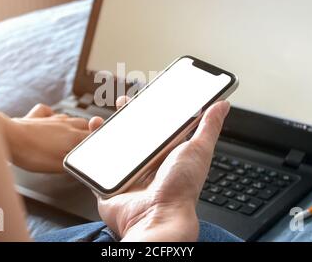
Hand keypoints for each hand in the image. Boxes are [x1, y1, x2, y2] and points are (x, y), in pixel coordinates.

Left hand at [0, 104, 90, 172]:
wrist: (9, 138)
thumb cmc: (32, 153)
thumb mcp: (59, 165)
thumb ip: (76, 163)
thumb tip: (88, 162)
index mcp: (74, 136)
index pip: (94, 135)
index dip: (98, 140)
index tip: (100, 145)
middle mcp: (66, 124)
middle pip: (84, 124)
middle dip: (88, 132)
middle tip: (86, 142)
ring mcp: (51, 118)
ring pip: (70, 118)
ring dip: (73, 125)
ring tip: (72, 134)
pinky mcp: (37, 116)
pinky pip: (48, 111)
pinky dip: (51, 115)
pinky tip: (50, 120)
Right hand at [89, 97, 229, 241]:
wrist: (156, 217)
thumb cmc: (180, 188)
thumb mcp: (198, 150)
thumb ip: (209, 126)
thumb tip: (222, 105)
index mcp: (167, 153)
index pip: (159, 125)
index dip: (152, 109)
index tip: (147, 94)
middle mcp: (148, 162)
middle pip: (134, 132)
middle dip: (127, 115)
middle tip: (124, 101)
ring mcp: (128, 171)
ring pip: (114, 144)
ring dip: (107, 128)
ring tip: (104, 116)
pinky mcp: (110, 181)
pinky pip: (96, 162)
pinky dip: (89, 147)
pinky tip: (93, 132)